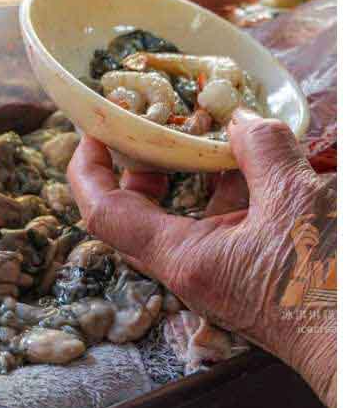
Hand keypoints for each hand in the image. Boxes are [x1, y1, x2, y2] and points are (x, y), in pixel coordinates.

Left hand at [70, 116, 336, 407]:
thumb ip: (263, 152)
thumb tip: (242, 119)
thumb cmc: (328, 288)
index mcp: (182, 258)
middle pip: (139, 214)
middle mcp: (193, 273)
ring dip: (195, 176)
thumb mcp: (297, 203)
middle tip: (156, 129)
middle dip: (143, 166)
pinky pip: (227, 229)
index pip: (103, 212)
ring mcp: (224, 279)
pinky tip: (260, 167)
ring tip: (214, 134)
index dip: (88, 167)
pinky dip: (234, 194)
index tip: (95, 128)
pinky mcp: (255, 280)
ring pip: (189, 219)